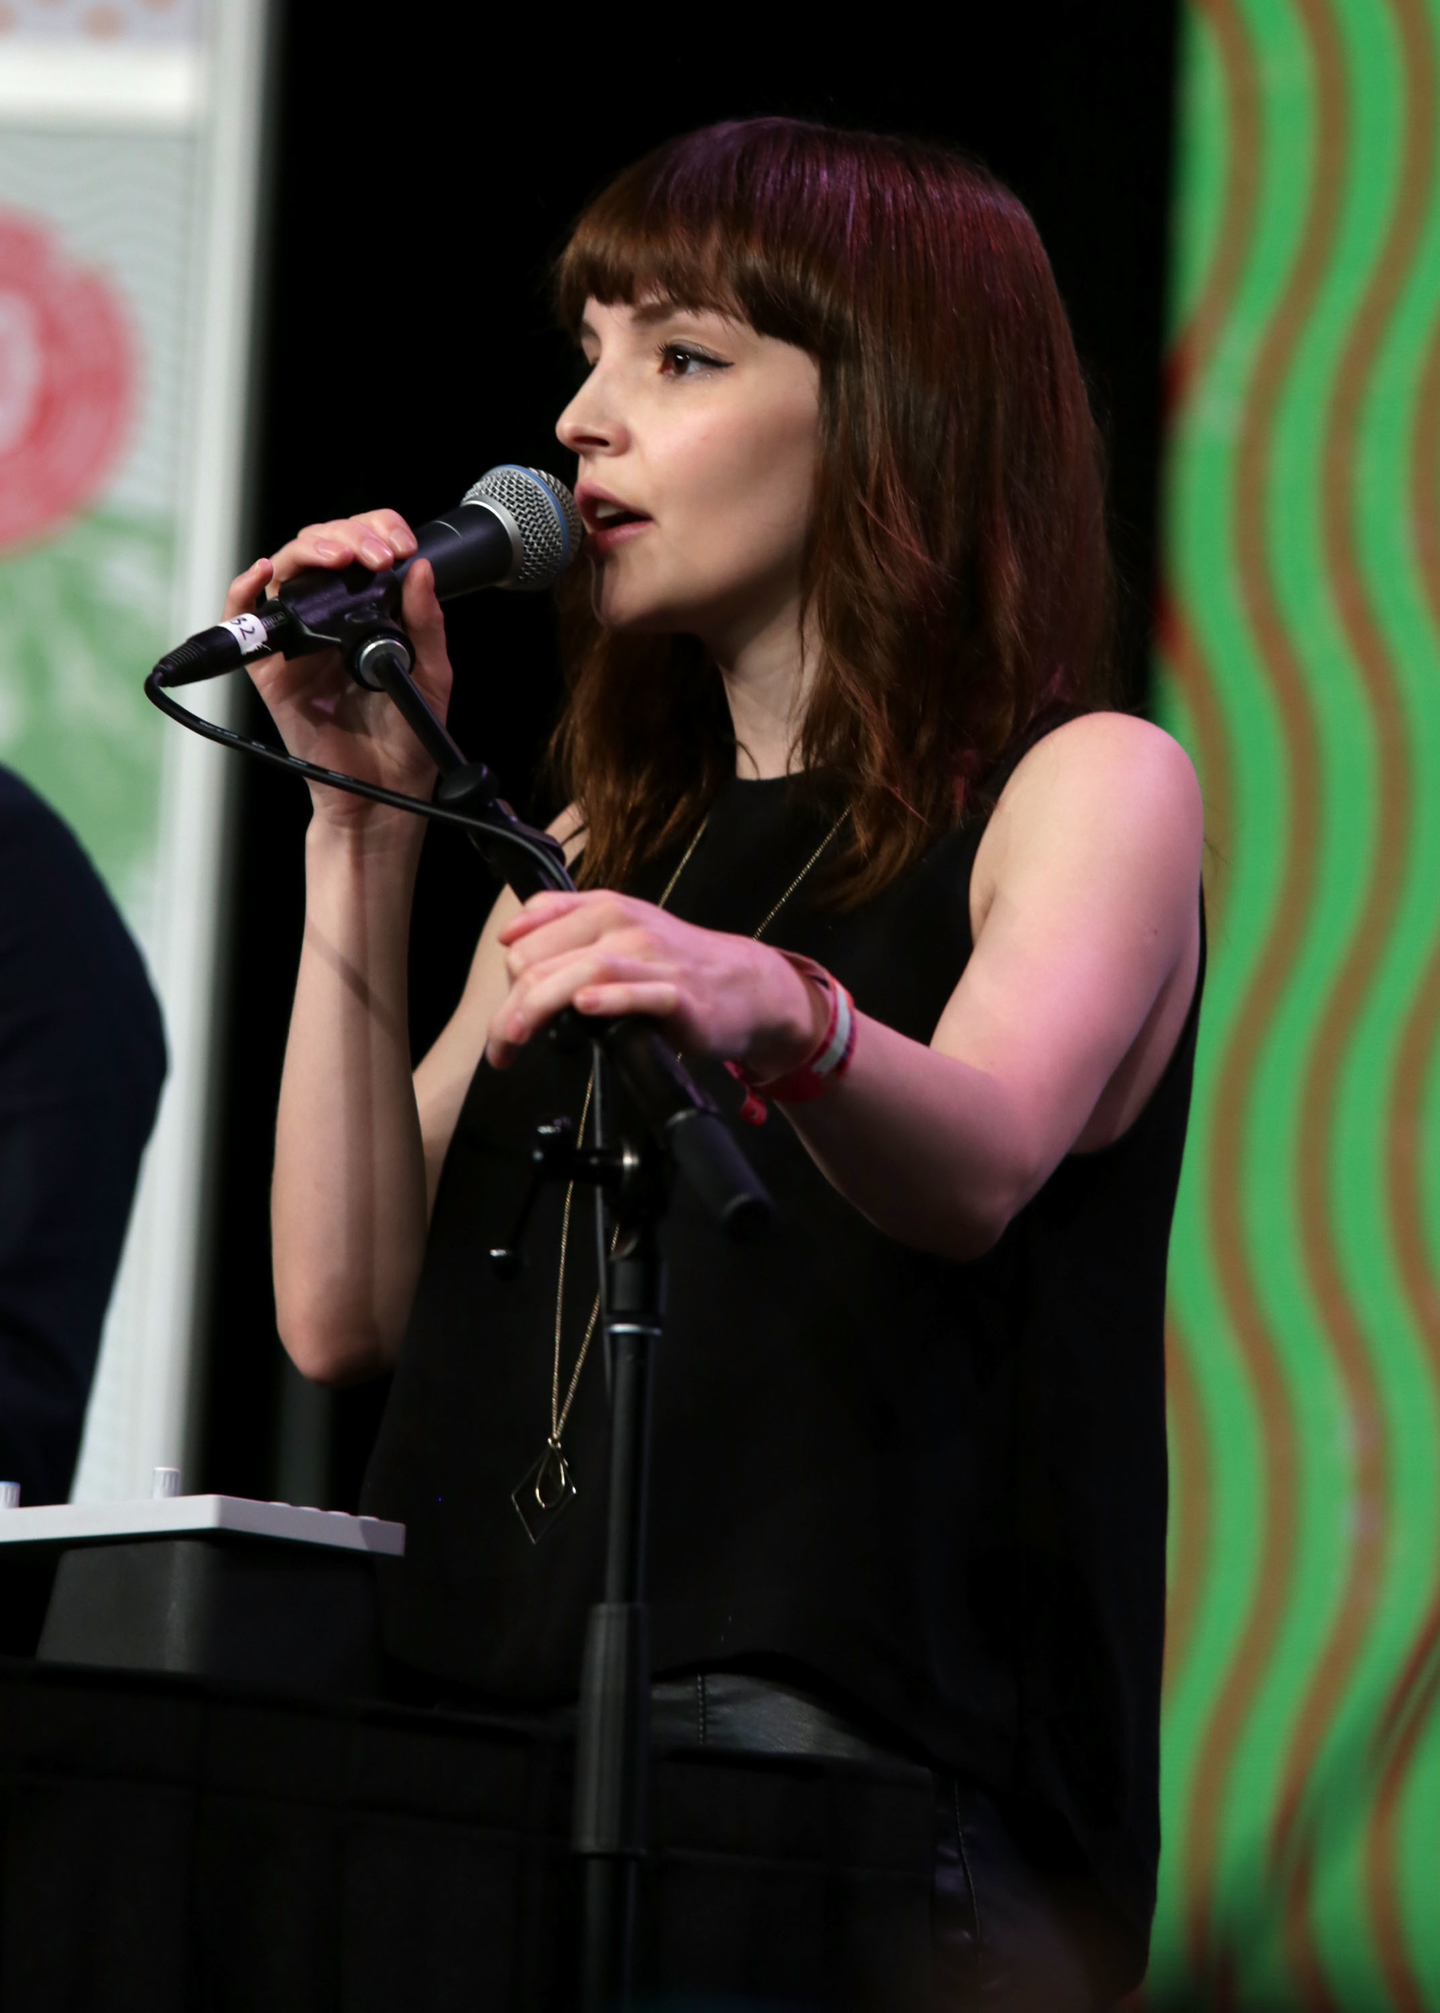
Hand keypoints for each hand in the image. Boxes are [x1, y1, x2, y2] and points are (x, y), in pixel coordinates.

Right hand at [221, 510, 453, 830]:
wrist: (385, 791)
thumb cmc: (408, 736)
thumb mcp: (432, 673)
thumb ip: (427, 622)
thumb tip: (420, 568)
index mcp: (367, 611)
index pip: (361, 548)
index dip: (376, 531)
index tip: (399, 546)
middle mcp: (329, 617)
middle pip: (320, 549)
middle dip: (347, 535)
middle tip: (374, 554)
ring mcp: (297, 639)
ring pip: (285, 570)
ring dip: (309, 549)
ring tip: (339, 557)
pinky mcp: (271, 668)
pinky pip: (244, 620)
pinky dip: (245, 588)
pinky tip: (265, 570)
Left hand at [489, 891, 826, 1074]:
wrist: (745, 983)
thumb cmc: (676, 961)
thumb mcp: (620, 925)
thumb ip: (565, 922)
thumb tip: (511, 935)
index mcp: (604, 909)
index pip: (529, 936)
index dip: (507, 981)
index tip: (506, 1017)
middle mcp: (626, 927)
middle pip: (546, 959)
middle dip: (511, 1009)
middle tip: (500, 1048)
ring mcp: (655, 960)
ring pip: (585, 970)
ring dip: (539, 1005)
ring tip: (515, 1037)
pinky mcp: (681, 996)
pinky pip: (641, 994)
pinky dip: (609, 999)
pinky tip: (584, 1007)